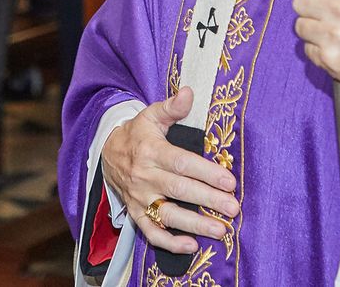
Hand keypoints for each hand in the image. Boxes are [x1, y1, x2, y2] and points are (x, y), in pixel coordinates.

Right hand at [99, 87, 238, 254]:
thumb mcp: (152, 115)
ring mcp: (139, 198)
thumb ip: (172, 107)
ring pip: (167, 215)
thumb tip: (189, 93)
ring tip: (220, 230)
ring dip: (194, 225)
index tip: (229, 181)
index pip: (181, 163)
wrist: (107, 152)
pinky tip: (192, 246)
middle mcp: (144, 177)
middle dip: (207, 200)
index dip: (206, 173)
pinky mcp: (136, 214)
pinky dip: (170, 243)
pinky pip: (151, 233)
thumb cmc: (138, 133)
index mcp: (151, 151)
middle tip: (233, 208)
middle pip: (178, 190)